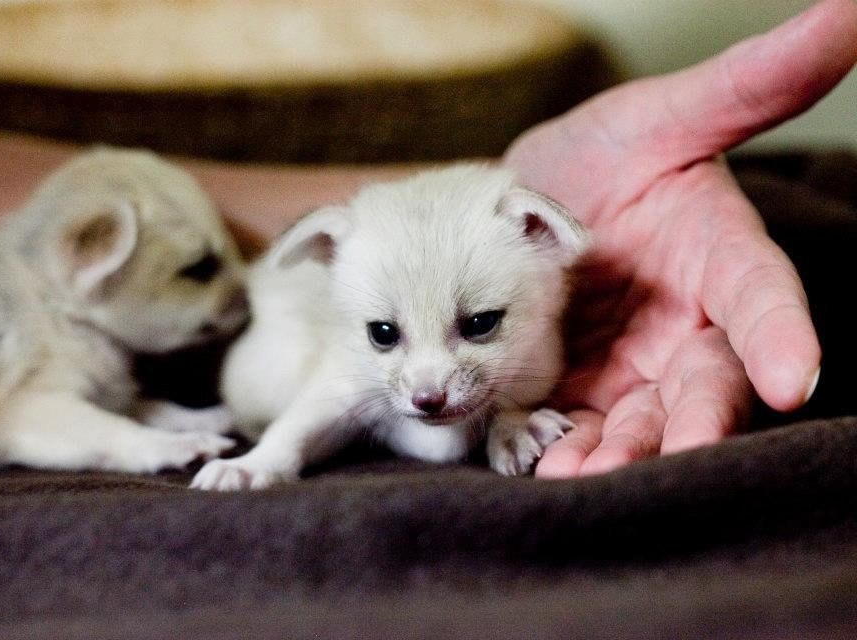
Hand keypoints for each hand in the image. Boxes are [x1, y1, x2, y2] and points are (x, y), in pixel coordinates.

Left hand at [503, 0, 856, 476]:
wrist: (518, 207)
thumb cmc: (603, 158)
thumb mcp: (661, 120)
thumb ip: (744, 86)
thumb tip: (846, 11)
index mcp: (722, 264)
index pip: (765, 300)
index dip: (784, 335)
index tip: (800, 376)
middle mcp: (689, 327)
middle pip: (711, 383)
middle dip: (697, 421)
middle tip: (678, 447)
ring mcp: (635, 367)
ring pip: (646, 420)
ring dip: (624, 452)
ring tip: (587, 475)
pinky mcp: (581, 391)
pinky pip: (580, 427)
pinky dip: (564, 449)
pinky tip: (542, 470)